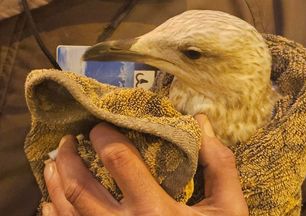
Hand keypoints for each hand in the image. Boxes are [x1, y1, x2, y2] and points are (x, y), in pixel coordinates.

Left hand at [42, 114, 247, 215]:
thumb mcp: (228, 209)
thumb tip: (201, 123)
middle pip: (80, 187)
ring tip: (54, 162)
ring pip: (67, 210)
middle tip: (68, 139)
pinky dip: (53, 215)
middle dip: (69, 157)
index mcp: (155, 211)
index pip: (119, 160)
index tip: (100, 125)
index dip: (104, 135)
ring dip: (55, 183)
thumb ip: (218, 164)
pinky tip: (50, 202)